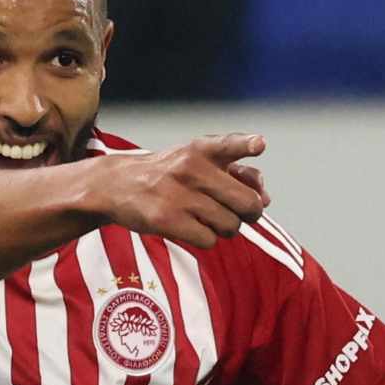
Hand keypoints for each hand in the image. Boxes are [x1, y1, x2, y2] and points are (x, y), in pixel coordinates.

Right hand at [88, 133, 269, 247]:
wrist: (118, 185)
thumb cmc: (169, 175)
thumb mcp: (197, 161)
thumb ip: (237, 172)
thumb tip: (266, 199)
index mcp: (200, 149)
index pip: (227, 144)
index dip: (245, 144)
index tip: (259, 145)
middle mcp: (191, 168)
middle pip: (247, 202)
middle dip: (251, 213)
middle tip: (241, 214)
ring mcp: (179, 195)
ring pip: (231, 225)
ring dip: (226, 228)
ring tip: (208, 219)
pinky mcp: (167, 219)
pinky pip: (209, 240)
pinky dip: (206, 239)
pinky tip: (192, 228)